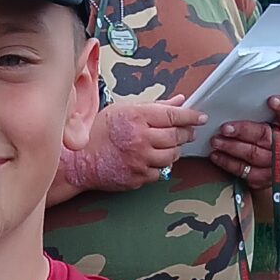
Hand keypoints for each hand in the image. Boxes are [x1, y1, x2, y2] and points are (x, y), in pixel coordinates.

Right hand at [83, 96, 206, 190]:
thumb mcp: (124, 110)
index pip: (173, 116)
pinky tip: (153, 159)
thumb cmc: (99, 132)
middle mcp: (140, 138)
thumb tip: (179, 101)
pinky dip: (160, 165)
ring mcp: (139, 160)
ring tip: (171, 146)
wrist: (79, 161)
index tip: (200, 117)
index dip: (190, 116)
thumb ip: (154, 107)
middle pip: (176, 136)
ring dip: (176, 150)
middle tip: (188, 132)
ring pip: (172, 156)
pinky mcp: (137, 177)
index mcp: (136, 117)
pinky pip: (159, 172)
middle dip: (186, 133)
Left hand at [209, 95, 279, 188]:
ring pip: (253, 155)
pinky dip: (228, 163)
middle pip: (266, 136)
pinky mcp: (265, 177)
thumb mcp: (274, 114)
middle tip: (225, 128)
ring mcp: (277, 162)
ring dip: (232, 148)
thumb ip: (263, 104)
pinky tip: (216, 156)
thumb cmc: (272, 128)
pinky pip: (245, 172)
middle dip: (244, 131)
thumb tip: (244, 87)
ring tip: (215, 141)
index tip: (271, 100)